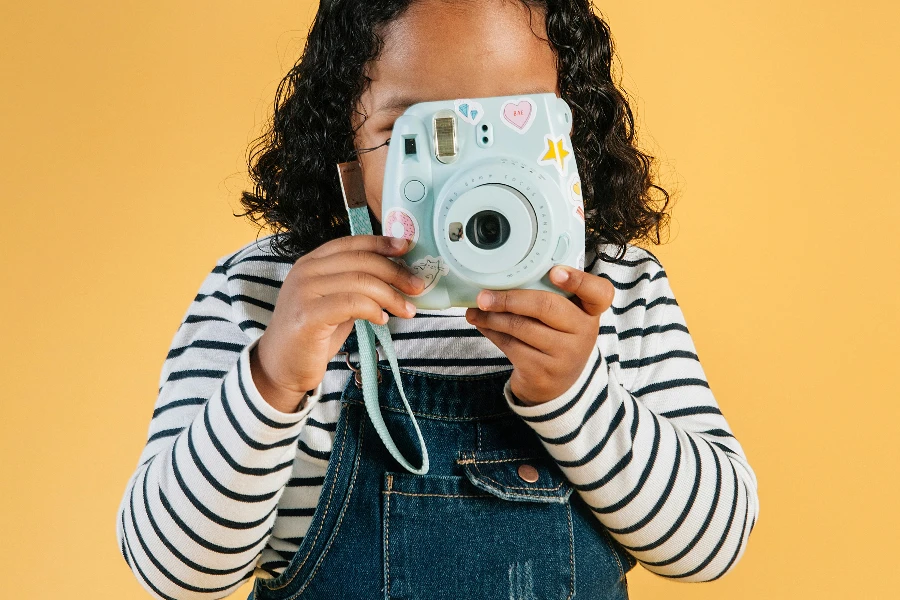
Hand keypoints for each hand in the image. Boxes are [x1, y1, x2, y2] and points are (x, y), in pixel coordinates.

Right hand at [250, 234, 425, 412]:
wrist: (281, 367)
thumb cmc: (313, 335)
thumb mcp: (335, 302)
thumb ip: (356, 286)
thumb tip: (397, 277)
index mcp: (312, 262)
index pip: (352, 243)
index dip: (381, 243)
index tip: (407, 248)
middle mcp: (306, 271)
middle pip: (360, 260)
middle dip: (395, 272)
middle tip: (417, 286)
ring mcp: (304, 291)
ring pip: (360, 281)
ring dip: (391, 295)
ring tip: (407, 310)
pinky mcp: (308, 315)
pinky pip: (351, 303)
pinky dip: (373, 309)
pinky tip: (382, 320)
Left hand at [464, 265, 614, 405]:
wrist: (556, 385)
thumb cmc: (557, 337)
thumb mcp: (564, 317)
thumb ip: (549, 295)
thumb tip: (501, 277)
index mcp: (591, 311)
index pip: (600, 293)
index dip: (578, 280)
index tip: (554, 272)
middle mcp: (584, 333)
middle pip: (545, 306)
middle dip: (509, 299)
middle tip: (484, 296)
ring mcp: (565, 355)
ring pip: (521, 327)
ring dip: (492, 317)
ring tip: (476, 310)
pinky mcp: (543, 372)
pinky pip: (511, 346)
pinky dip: (492, 333)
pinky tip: (482, 325)